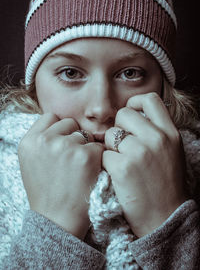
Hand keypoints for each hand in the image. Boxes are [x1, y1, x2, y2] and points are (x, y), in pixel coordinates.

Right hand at [18, 113, 103, 239]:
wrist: (56, 220)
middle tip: (71, 159)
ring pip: (85, 134)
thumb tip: (62, 125)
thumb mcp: (31, 162)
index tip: (61, 143)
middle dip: (73, 136)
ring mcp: (66, 146)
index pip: (51, 116)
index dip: (59, 129)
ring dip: (85, 147)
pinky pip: (99, 147)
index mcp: (29, 141)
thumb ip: (42, 139)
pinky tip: (89, 173)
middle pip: (69, 123)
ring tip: (78, 169)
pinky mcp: (86, 155)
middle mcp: (45, 140)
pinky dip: (97, 158)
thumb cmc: (46, 192)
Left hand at [103, 93, 188, 237]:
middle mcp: (156, 138)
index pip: (150, 100)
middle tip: (122, 145)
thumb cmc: (165, 184)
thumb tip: (132, 115)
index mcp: (170, 133)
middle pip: (124, 114)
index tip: (130, 114)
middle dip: (118, 127)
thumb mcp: (170, 151)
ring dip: (110, 147)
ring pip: (110, 135)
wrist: (164, 217)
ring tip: (122, 162)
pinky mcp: (122, 168)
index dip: (135, 103)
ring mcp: (139, 152)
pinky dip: (106, 163)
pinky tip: (117, 175)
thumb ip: (155, 131)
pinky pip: (103, 154)